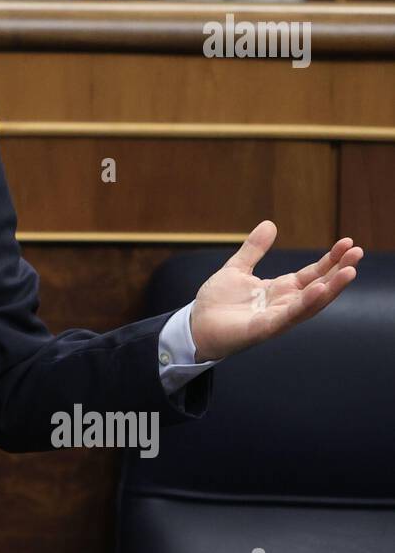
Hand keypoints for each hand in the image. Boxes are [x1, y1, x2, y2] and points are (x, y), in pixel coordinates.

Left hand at [190, 220, 362, 362]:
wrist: (195, 325)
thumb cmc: (217, 302)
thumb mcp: (237, 268)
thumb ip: (254, 249)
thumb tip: (270, 223)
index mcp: (280, 289)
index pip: (312, 273)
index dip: (330, 260)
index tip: (347, 243)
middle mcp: (284, 304)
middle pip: (319, 287)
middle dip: (339, 271)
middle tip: (357, 253)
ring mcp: (277, 318)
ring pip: (311, 303)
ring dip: (331, 288)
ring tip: (349, 271)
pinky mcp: (264, 328)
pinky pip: (288, 316)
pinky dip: (304, 303)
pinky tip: (318, 289)